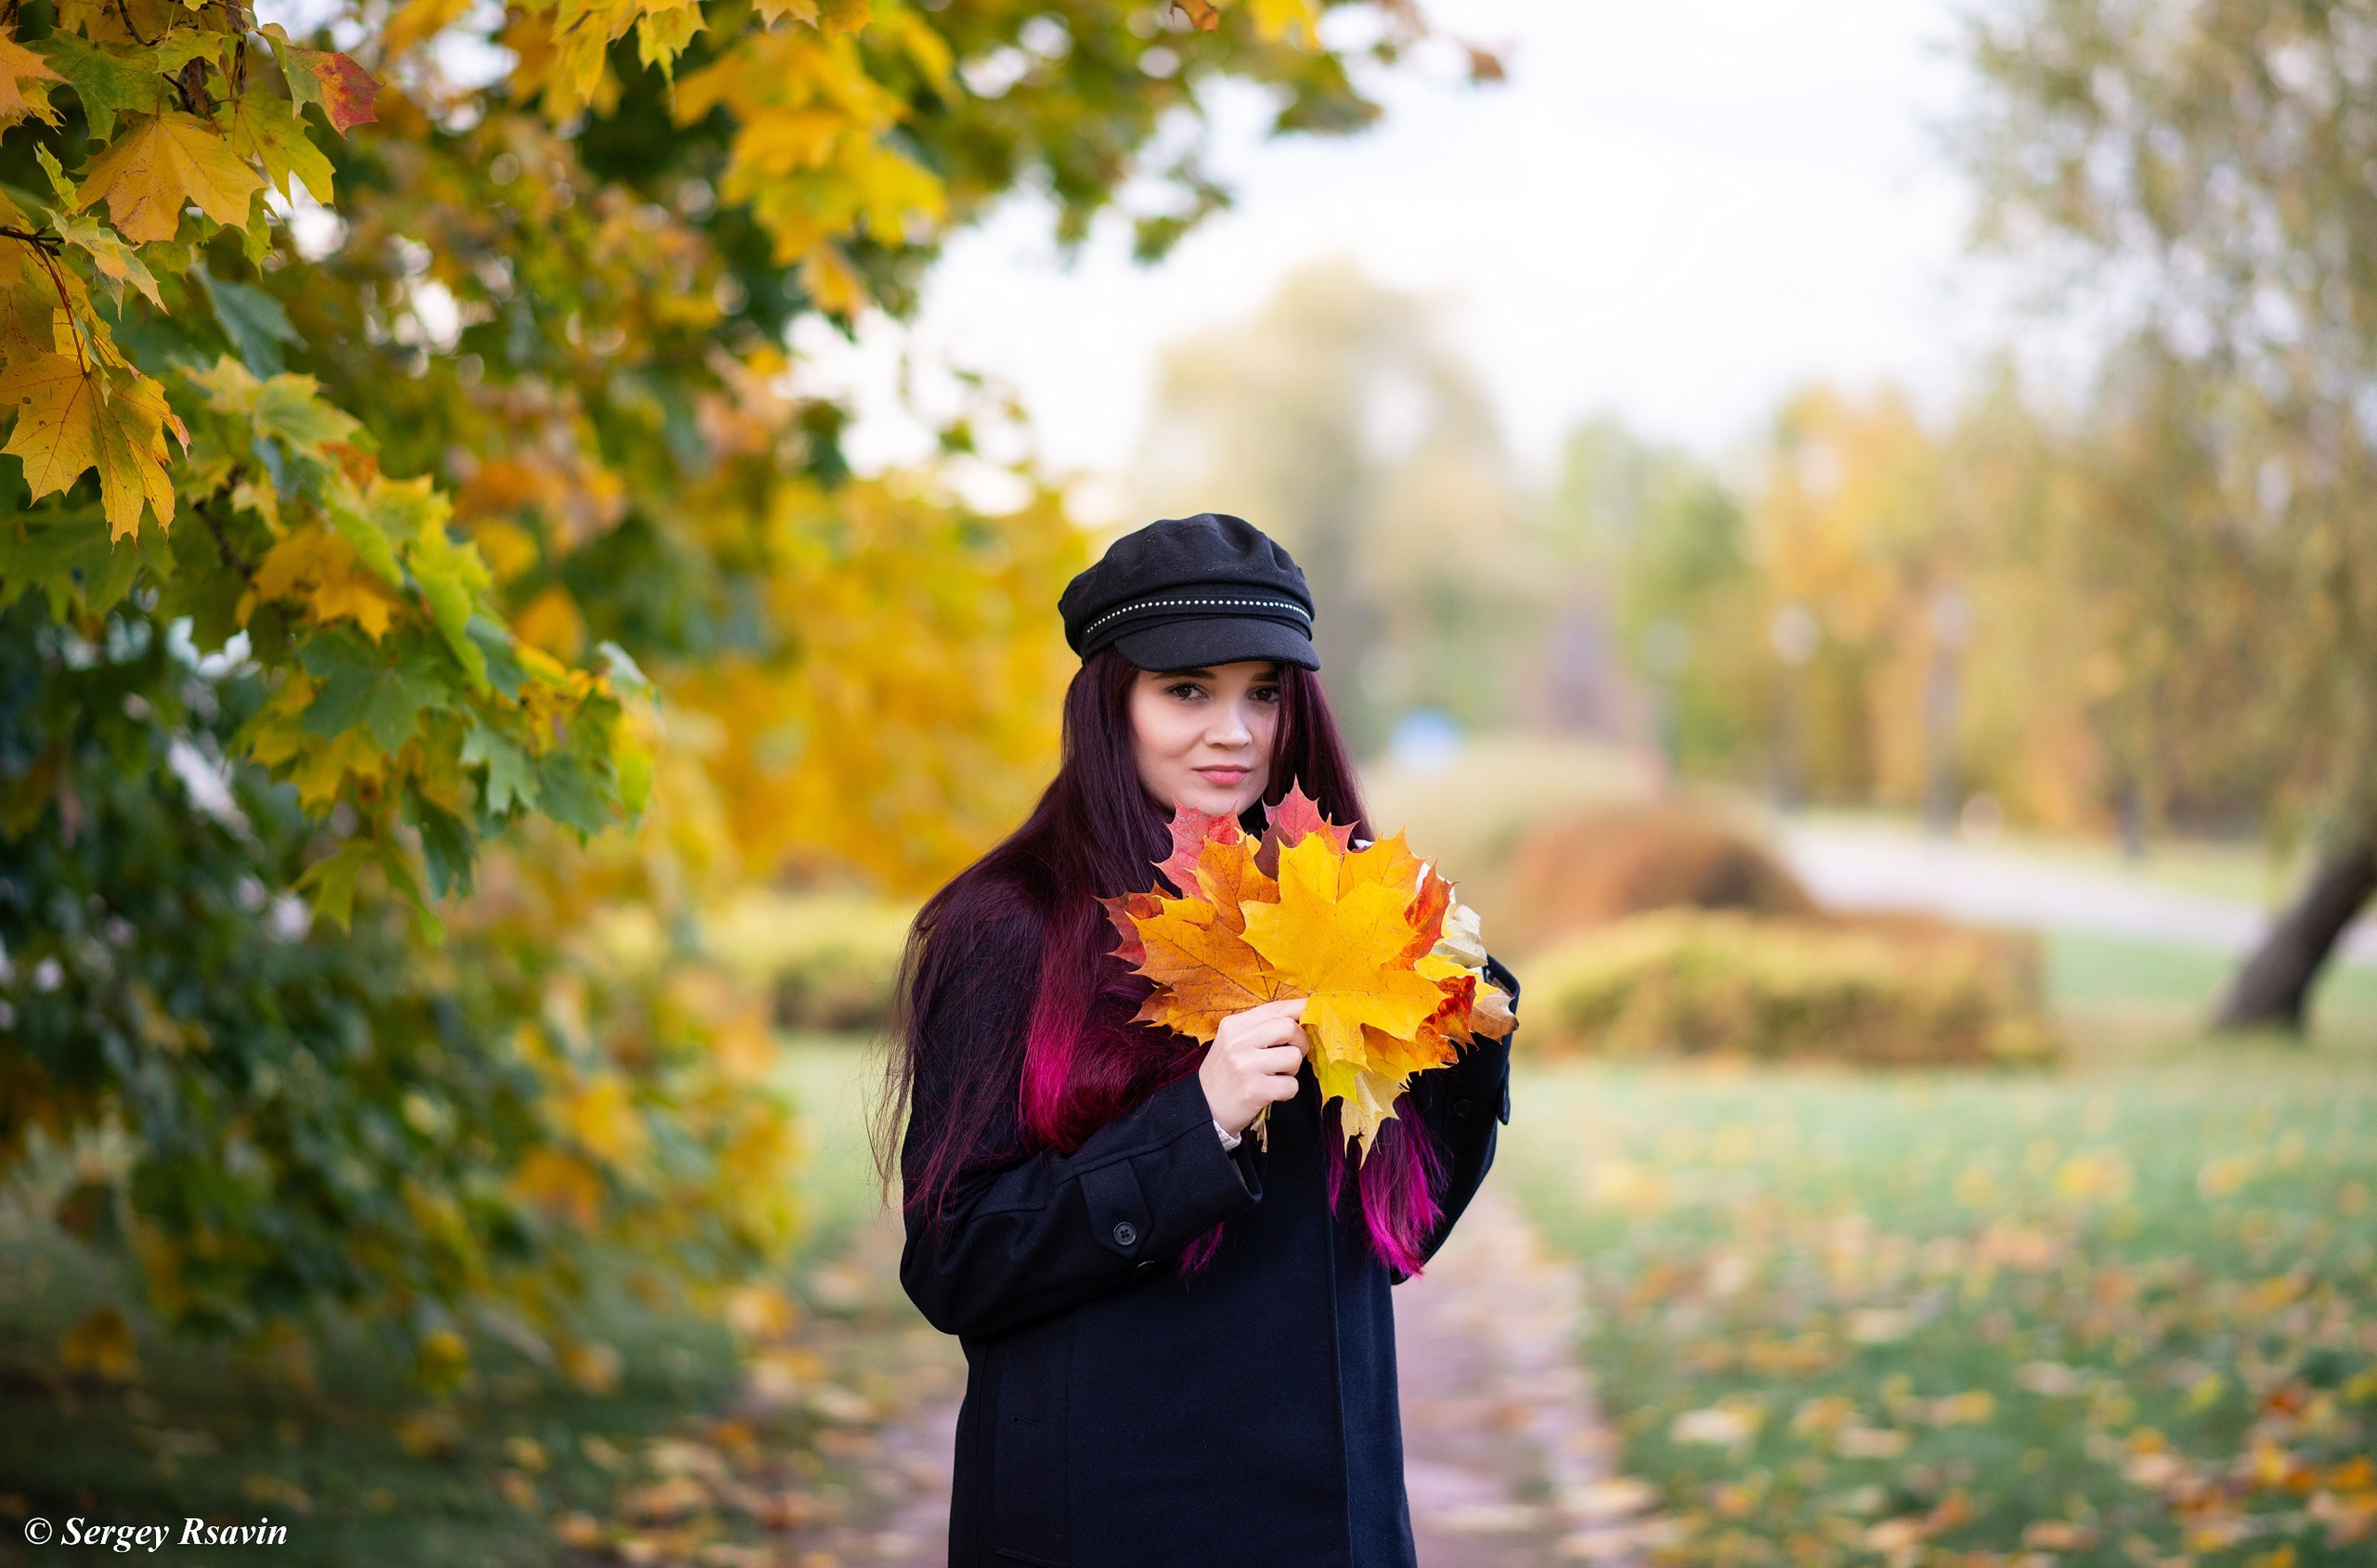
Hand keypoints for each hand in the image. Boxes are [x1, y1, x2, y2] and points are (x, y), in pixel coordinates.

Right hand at [1199, 997, 1308, 1134]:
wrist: (1203, 1109)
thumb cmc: (1224, 1074)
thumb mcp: (1232, 1042)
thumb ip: (1260, 1028)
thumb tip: (1301, 1017)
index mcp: (1234, 1025)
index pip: (1276, 1007)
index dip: (1302, 1008)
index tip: (1314, 1011)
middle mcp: (1238, 1041)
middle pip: (1289, 1028)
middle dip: (1301, 1042)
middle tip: (1293, 1054)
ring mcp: (1246, 1065)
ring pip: (1294, 1057)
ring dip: (1293, 1070)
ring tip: (1276, 1076)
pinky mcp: (1255, 1090)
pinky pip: (1291, 1085)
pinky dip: (1288, 1091)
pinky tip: (1272, 1092)